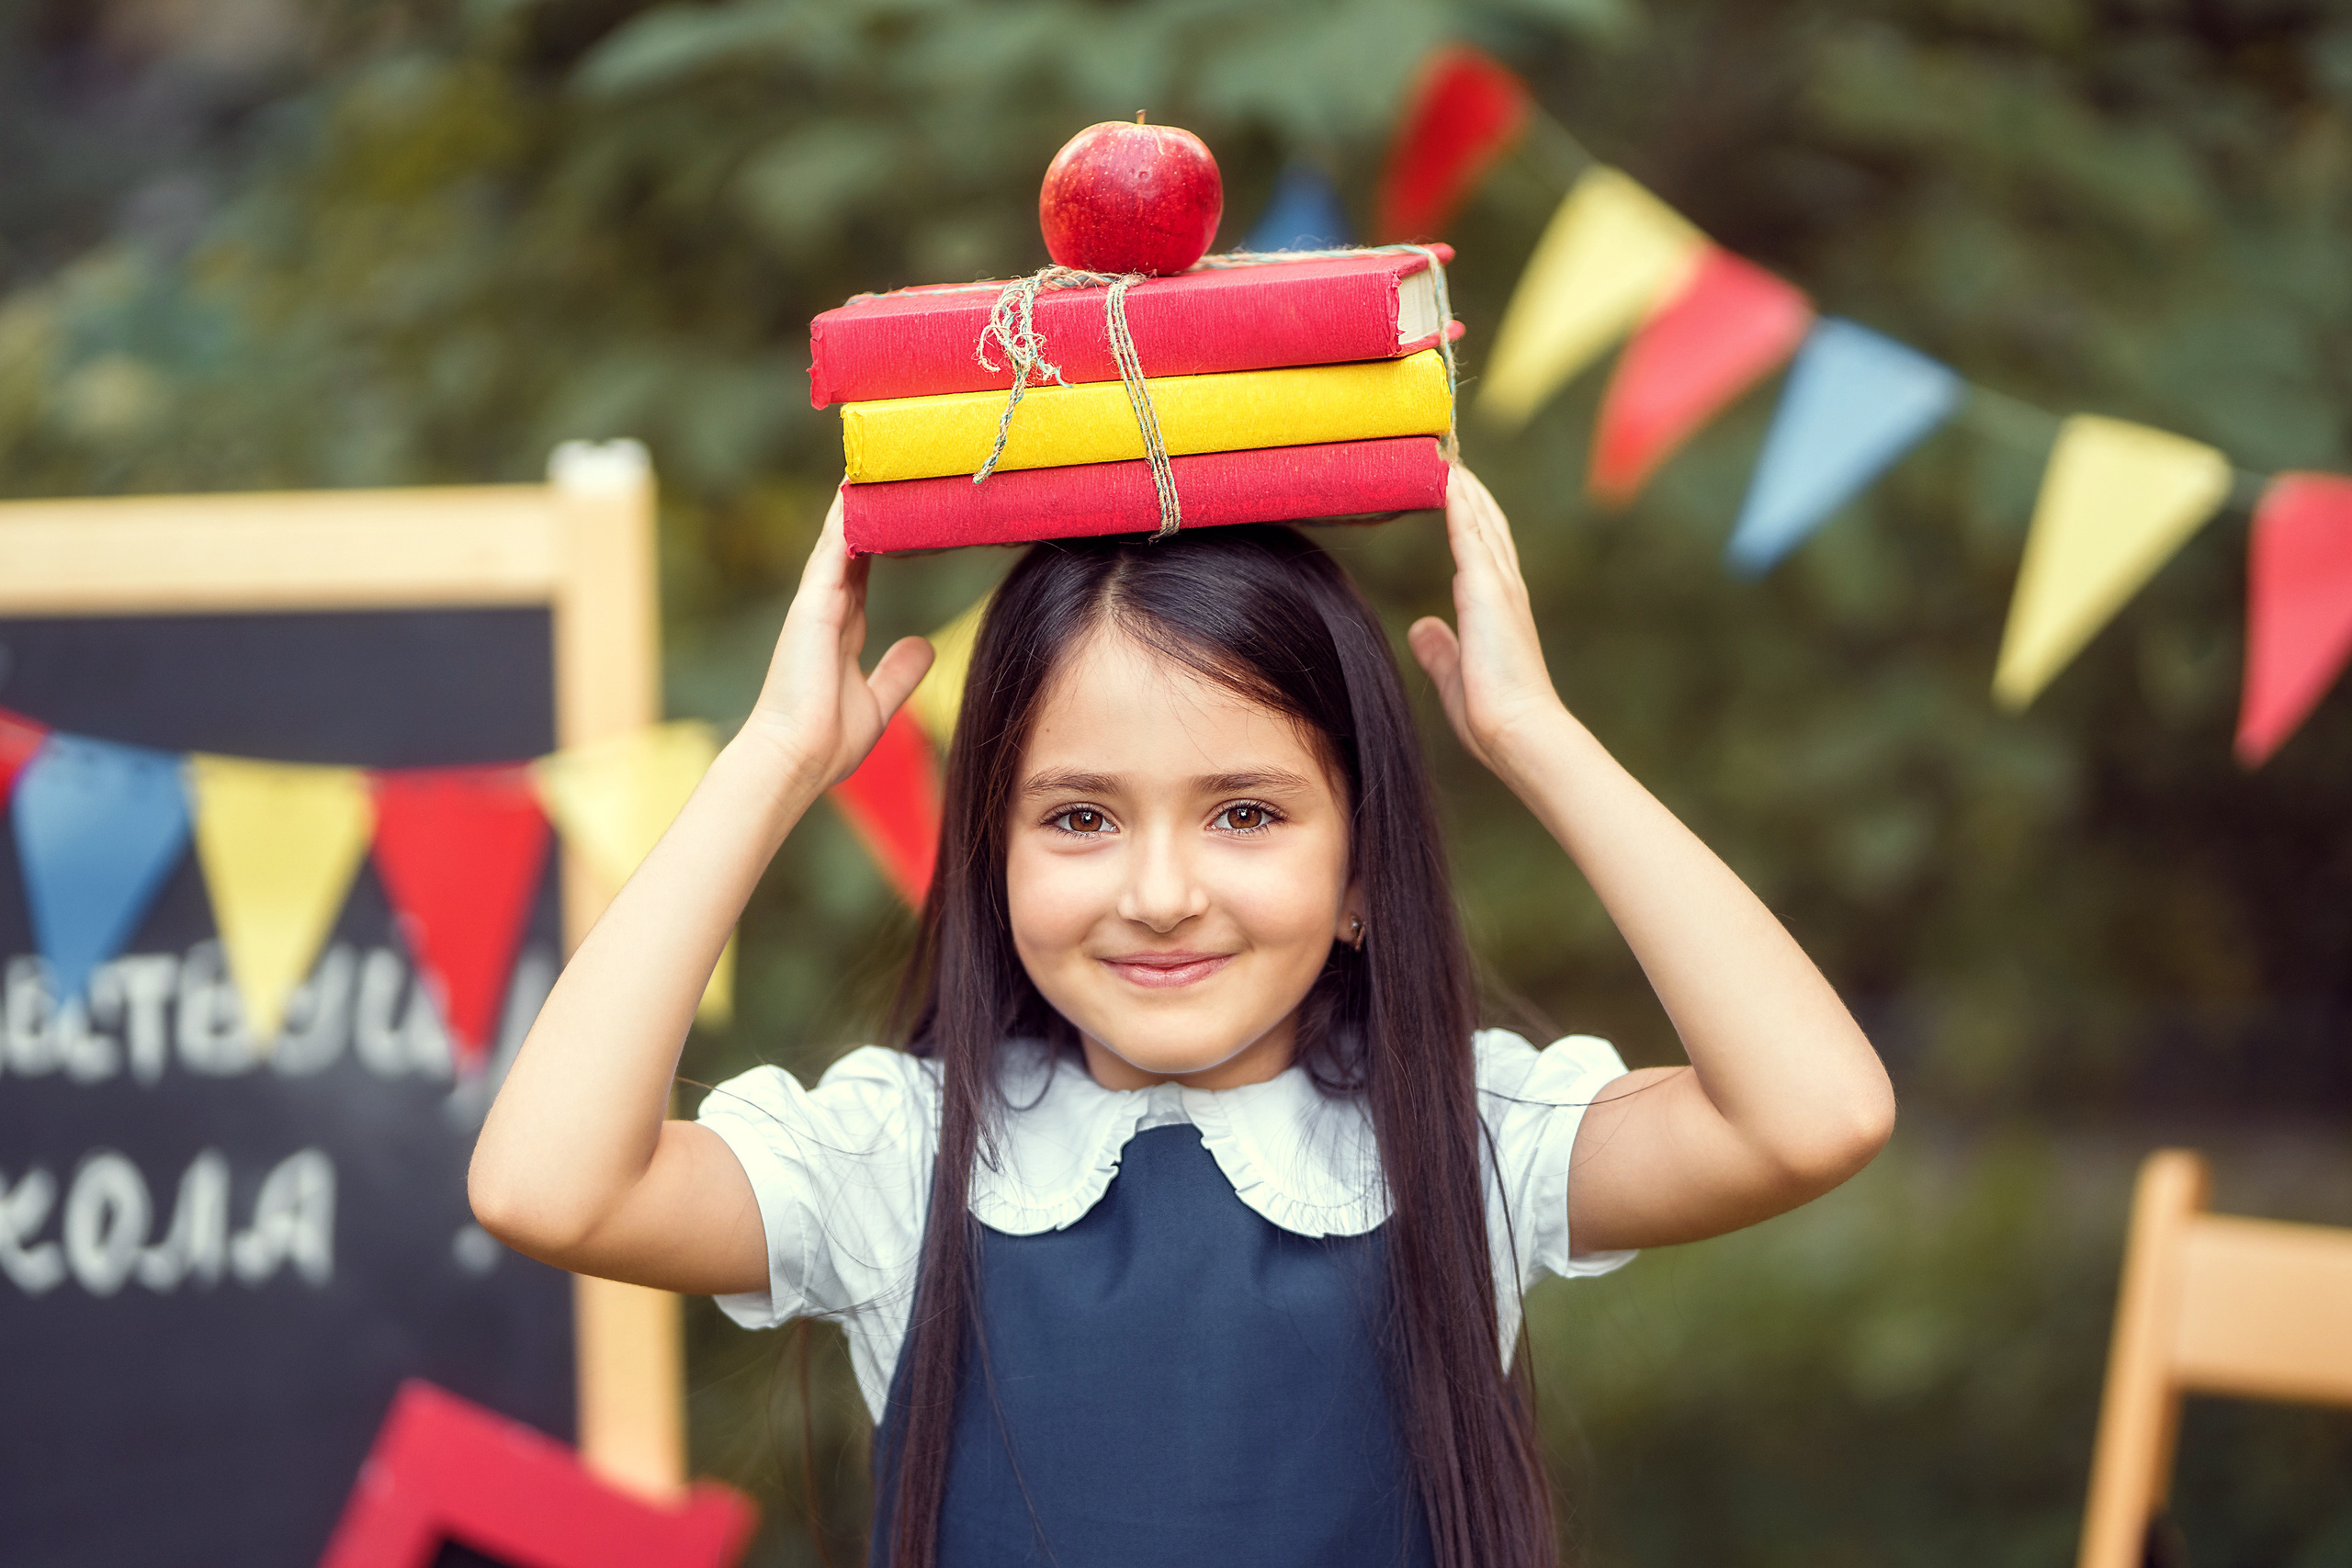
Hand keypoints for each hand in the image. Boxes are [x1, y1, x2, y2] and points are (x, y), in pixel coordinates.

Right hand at [743, 486, 934, 790]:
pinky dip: (841, 523)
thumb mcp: (878, 702)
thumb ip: (899, 672)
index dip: (879, 545)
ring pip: (838, 542)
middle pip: (850, 549)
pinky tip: (853, 491)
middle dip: (866, 513)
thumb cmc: (828, 740)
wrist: (795, 759)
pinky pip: (829, 553)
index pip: (862, 575)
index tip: (895, 517)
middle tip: (884, 472)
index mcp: (841, 631)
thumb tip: (926, 645)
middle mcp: (826, 611)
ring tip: (870, 463)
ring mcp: (816, 605)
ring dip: (852, 506)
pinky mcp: (811, 606)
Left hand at [1407, 464, 1568, 773]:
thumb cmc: (1493, 713)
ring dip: (1464, 487)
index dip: (1471, 518)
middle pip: (1486, 526)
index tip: (1456, 489)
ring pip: (1480, 523)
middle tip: (1451, 457)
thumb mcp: (1455, 673)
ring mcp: (1499, 587)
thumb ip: (1440, 648)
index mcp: (1497, 609)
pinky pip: (1470, 537)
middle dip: (1469, 492)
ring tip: (1446, 455)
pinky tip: (1449, 479)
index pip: (1483, 550)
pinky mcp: (1488, 592)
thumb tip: (1422, 628)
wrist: (1519, 731)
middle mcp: (1504, 590)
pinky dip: (1461, 505)